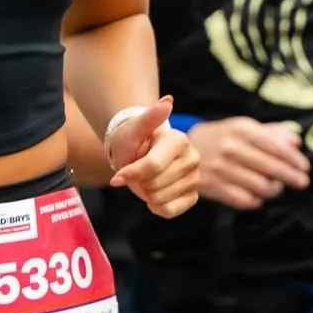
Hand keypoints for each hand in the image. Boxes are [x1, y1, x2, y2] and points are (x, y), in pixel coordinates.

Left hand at [108, 96, 200, 217]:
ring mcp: (195, 177)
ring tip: (146, 179)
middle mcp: (192, 157)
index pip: (152, 166)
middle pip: (154, 185)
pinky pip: (169, 211)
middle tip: (137, 170)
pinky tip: (153, 193)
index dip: (130, 174)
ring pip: (160, 199)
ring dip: (145, 193)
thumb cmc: (133, 141)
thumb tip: (167, 101)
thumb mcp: (133, 129)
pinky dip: (155, 206)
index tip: (117, 175)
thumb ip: (148, 117)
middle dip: (138, 182)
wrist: (139, 153)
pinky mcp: (193, 195)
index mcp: (179, 139)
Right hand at [188, 116, 311, 210]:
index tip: (305, 167)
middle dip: (291, 177)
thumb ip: (270, 132)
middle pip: (271, 168)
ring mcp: (221, 168)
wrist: (180, 149)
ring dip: (273, 189)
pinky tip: (257, 195)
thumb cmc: (220, 138)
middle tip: (302, 182)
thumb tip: (295, 141)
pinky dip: (256, 200)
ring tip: (275, 187)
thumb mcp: (242, 127)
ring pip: (260, 187)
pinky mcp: (213, 186)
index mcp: (241, 130)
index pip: (276, 147)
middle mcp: (231, 148)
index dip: (294, 159)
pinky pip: (245, 200)